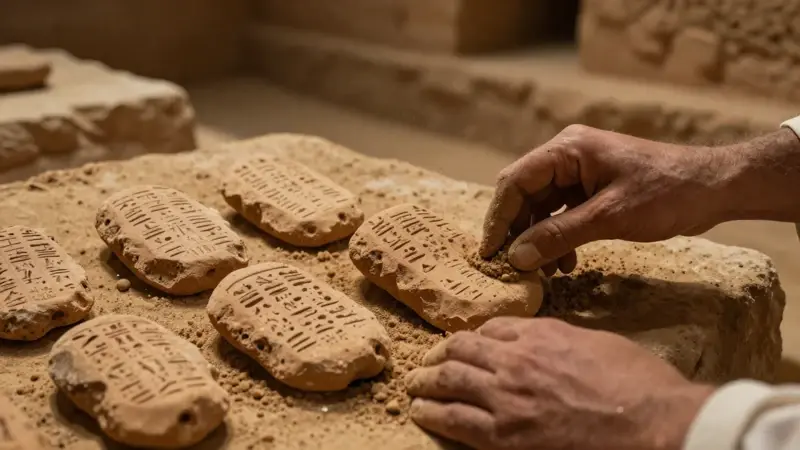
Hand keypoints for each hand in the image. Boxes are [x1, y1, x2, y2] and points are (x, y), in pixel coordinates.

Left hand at [406, 317, 713, 449]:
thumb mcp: (600, 343)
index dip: (474, 337)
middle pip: (462, 349)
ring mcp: (507, 396)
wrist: (654, 423)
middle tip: (428, 363)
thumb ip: (564, 340)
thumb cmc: (640, 384)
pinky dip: (432, 413)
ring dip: (427, 381)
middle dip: (440, 355)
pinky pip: (454, 419)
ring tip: (414, 385)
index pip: (491, 328)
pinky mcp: (506, 435)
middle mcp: (517, 358)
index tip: (467, 345)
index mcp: (542, 334)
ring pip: (450, 379)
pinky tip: (420, 412)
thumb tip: (548, 346)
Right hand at [481, 125, 733, 273]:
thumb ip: (558, 235)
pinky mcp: (593, 189)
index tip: (490, 253)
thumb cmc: (666, 194)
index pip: (515, 181)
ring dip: (539, 239)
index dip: (498, 218)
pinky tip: (565, 263)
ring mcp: (580, 172)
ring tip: (541, 272)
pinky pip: (562, 213)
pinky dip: (559, 237)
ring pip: (542, 207)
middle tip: (511, 268)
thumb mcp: (608, 217)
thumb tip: (516, 258)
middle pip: (524, 195)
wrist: (715, 188)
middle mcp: (567, 156)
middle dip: (518, 232)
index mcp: (567, 150)